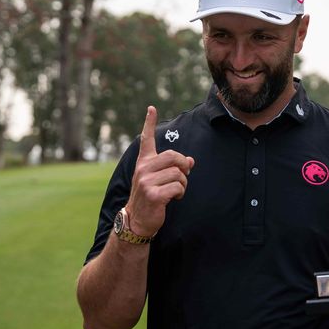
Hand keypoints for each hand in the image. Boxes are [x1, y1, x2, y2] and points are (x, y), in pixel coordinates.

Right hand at [125, 106, 193, 236]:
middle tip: (183, 175)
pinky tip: (173, 198)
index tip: (151, 108)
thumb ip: (173, 168)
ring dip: (183, 184)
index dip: (149, 123)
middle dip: (184, 166)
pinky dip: (181, 193)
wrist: (137, 220)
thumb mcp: (160, 179)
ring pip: (178, 174)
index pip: (146, 140)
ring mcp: (146, 181)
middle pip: (173, 156)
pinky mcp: (153, 194)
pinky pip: (177, 187)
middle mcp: (143, 169)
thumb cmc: (151, 197)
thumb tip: (191, 160)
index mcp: (144, 162)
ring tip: (175, 191)